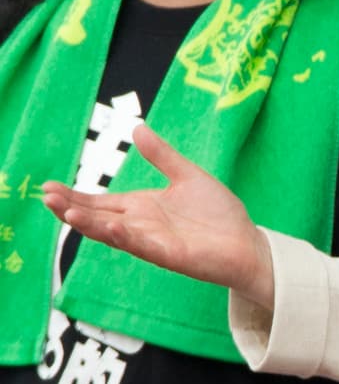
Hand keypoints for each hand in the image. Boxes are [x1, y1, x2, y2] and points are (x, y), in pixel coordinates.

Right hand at [42, 124, 275, 308]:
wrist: (247, 241)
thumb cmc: (218, 214)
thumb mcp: (187, 176)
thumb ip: (162, 155)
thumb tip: (137, 129)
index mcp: (141, 208)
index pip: (99, 202)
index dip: (75, 196)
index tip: (48, 186)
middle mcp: (140, 226)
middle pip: (98, 217)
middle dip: (72, 208)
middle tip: (46, 196)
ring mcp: (152, 241)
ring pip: (113, 233)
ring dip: (90, 223)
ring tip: (66, 212)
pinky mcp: (169, 255)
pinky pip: (142, 245)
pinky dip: (126, 236)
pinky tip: (111, 226)